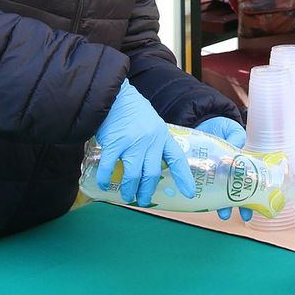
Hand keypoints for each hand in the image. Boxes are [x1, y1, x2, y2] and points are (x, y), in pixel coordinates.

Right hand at [94, 81, 195, 206]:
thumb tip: (148, 165)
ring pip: (134, 175)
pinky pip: (111, 167)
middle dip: (146, 190)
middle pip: (152, 173)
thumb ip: (152, 141)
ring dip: (129, 190)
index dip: (184, 177)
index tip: (189, 193)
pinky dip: (106, 179)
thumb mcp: (151, 123)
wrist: (114, 94)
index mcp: (162, 135)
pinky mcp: (115, 143)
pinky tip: (105, 185)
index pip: (177, 159)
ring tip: (126, 197)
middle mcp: (151, 140)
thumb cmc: (131, 109)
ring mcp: (133, 142)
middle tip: (142, 200)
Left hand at [195, 117, 251, 221]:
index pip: (247, 184)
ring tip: (222, 214)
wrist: (200, 122)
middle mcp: (225, 174)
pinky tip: (201, 202)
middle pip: (233, 194)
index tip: (251, 209)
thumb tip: (238, 146)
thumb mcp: (231, 130)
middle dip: (235, 206)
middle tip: (234, 214)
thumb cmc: (219, 128)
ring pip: (217, 194)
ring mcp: (211, 175)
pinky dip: (201, 195)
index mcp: (237, 166)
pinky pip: (199, 186)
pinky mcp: (196, 173)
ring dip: (220, 206)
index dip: (250, 198)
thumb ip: (236, 136)